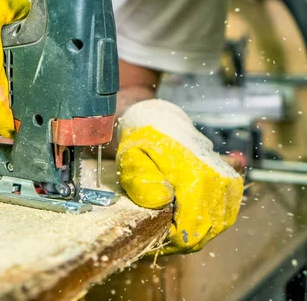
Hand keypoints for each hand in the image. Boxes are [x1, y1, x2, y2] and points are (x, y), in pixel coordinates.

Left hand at [116, 99, 243, 253]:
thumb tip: (162, 201)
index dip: (169, 240)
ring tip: (169, 222)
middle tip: (156, 229)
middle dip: (178, 239)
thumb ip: (142, 180)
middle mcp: (219, 181)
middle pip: (203, 235)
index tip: (152, 232)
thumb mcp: (131, 158)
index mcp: (196, 177)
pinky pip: (223, 218)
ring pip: (214, 229)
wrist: (162, 122)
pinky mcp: (232, 184)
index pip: (189, 233)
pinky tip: (186, 215)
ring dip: (192, 232)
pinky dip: (206, 222)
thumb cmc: (143, 142)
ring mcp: (229, 183)